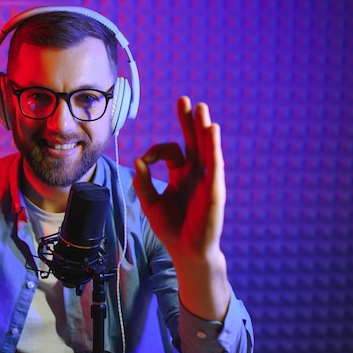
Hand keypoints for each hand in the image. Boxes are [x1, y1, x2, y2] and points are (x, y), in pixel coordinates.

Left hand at [133, 96, 228, 319]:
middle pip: (193, 142)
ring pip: (205, 148)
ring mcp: (206, 180)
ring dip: (203, 128)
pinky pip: (214, 164)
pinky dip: (213, 147)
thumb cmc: (171, 229)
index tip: (145, 160)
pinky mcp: (214, 190)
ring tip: (201, 108)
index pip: (172, 152)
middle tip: (184, 100)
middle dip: (188, 121)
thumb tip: (138, 160)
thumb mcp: (151, 204)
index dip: (157, 150)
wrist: (187, 252)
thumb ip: (143, 182)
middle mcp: (195, 175)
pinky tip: (212, 130)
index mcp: (181, 176)